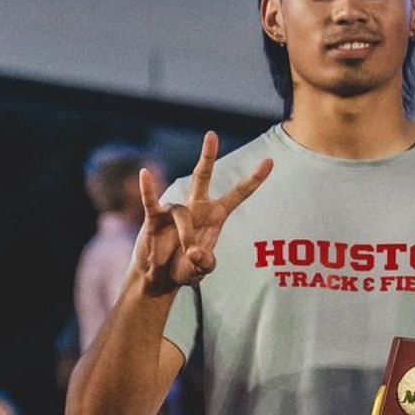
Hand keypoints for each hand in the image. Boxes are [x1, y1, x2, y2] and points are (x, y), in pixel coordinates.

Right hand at [135, 131, 272, 295]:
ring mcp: (175, 210)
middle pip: (202, 175)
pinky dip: (148, 188)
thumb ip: (205, 263)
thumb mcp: (202, 270)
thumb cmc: (186, 269)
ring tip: (187, 257)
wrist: (160, 279)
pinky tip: (145, 174)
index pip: (239, 194)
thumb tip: (195, 253)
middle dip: (207, 155)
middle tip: (211, 135)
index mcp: (216, 216)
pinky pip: (151, 201)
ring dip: (186, 237)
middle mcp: (196, 207)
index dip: (254, 179)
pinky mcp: (155, 218)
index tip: (270, 161)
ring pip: (182, 214)